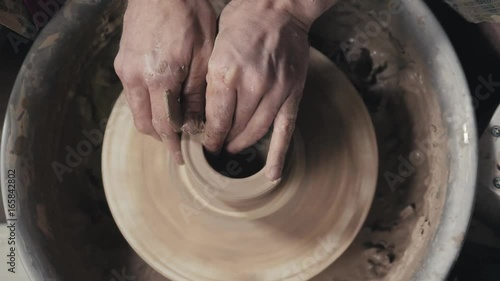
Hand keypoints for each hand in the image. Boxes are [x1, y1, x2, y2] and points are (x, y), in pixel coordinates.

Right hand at [114, 0, 215, 163]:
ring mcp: (125, 69)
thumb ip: (197, 94)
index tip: (181, 157)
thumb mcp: (205, 57)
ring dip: (152, 122)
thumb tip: (194, 124)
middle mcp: (136, 78)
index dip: (172, 144)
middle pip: (145, 123)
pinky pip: (132, 94)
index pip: (163, 125)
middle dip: (161, 138)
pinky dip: (146, 105)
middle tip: (178, 143)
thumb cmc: (190, 18)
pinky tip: (162, 102)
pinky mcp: (122, 61)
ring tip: (172, 124)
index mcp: (160, 79)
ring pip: (136, 110)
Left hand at [203, 0, 309, 180]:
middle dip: (223, 140)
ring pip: (256, 132)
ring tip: (234, 147)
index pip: (215, 119)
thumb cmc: (242, 22)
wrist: (279, 7)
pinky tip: (272, 174)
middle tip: (216, 145)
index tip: (205, 143)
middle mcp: (250, 86)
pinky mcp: (292, 94)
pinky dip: (278, 154)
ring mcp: (275, 92)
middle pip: (234, 128)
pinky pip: (285, 130)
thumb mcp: (215, 47)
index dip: (210, 135)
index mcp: (225, 73)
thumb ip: (212, 81)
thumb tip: (205, 111)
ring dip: (242, 144)